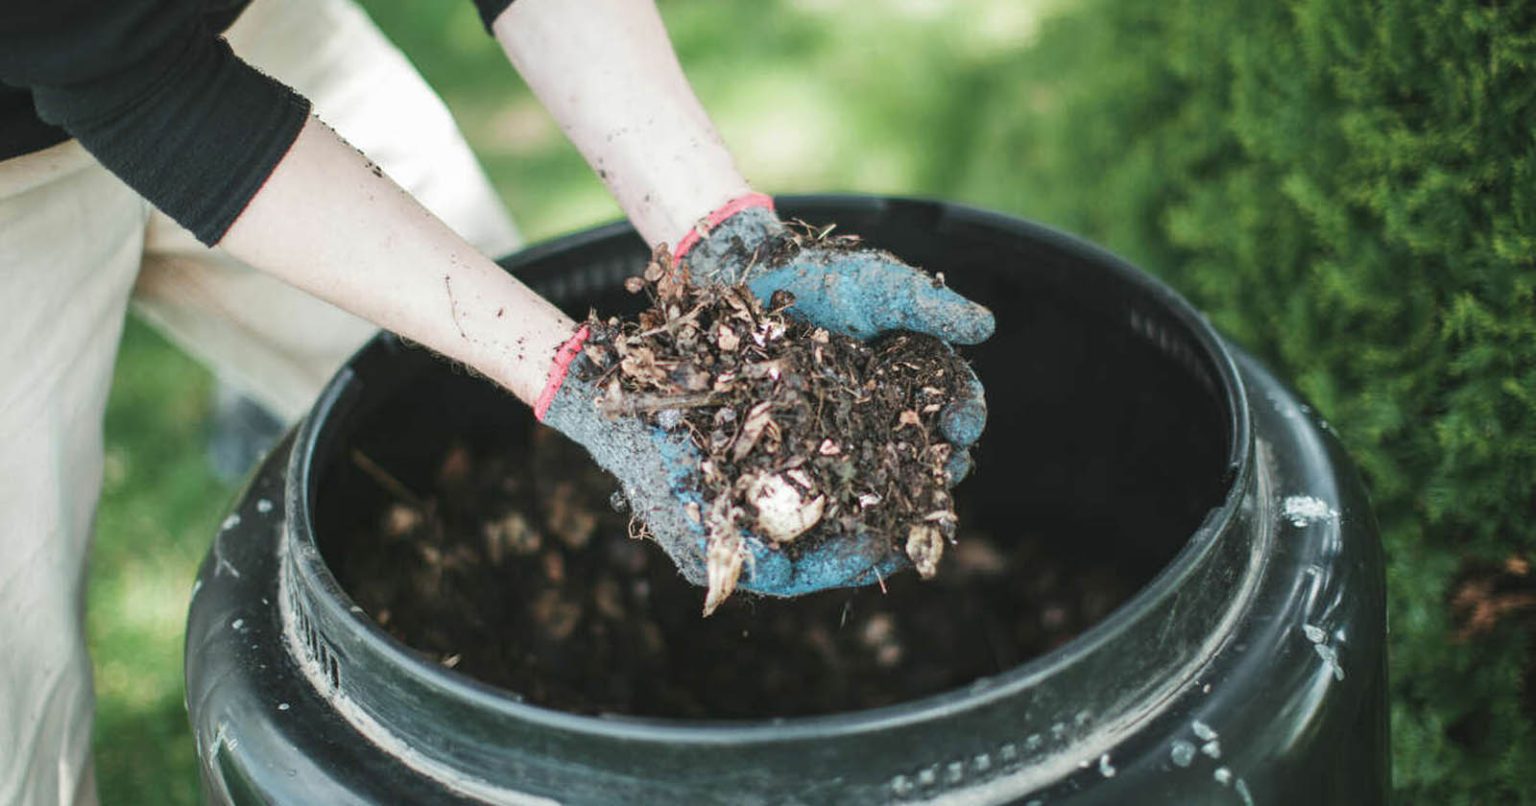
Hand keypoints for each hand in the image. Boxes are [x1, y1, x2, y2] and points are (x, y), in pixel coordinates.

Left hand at [678, 196, 990, 483]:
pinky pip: (834, 477)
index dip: (965, 414)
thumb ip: (931, 306)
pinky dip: (846, 498)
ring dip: (902, 493)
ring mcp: (853, 428)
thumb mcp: (884, 286)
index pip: (956, 399)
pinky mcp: (812, 443)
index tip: (962, 427)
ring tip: (906, 506)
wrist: (759, 281)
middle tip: (945, 474)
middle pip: (929, 445)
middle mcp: (892, 405)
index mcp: (919, 371)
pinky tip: (850, 517)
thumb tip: (984, 326)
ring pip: (887, 470)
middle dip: (942, 464)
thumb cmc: (828, 278)